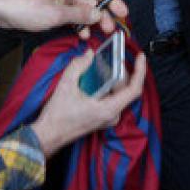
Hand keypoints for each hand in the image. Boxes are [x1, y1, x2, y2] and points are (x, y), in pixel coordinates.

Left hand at [0, 0, 133, 34]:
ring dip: (96, 17)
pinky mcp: (54, 6)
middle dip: (109, 5)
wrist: (0, 10)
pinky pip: (73, 13)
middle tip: (121, 17)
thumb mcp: (55, 13)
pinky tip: (84, 33)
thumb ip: (79, 13)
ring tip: (105, 30)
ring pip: (85, 5)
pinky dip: (80, 22)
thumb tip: (97, 14)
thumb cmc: (22, 6)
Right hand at [31, 49, 146, 156]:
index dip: (140, 71)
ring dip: (113, 77)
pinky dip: (108, 85)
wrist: (49, 134)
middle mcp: (112, 115)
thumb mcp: (66, 85)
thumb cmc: (58, 115)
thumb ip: (78, 66)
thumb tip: (89, 54)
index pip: (133, 89)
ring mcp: (108, 118)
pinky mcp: (103, 117)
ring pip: (118, 93)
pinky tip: (97, 77)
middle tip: (112, 56)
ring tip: (104, 64)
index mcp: (108, 109)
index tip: (140, 57)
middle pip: (125, 88)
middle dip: (120, 70)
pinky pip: (112, 98)